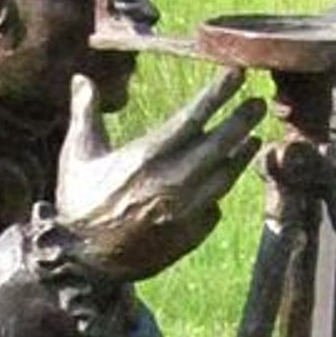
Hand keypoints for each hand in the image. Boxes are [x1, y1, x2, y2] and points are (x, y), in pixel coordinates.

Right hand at [55, 68, 263, 281]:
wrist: (81, 262)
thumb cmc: (77, 204)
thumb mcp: (76, 155)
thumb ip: (85, 114)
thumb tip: (81, 78)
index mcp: (146, 157)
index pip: (193, 117)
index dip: (219, 93)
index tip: (238, 74)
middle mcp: (171, 183)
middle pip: (220, 145)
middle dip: (243, 120)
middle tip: (258, 105)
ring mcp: (184, 212)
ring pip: (224, 178)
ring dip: (240, 157)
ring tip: (252, 140)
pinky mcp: (187, 236)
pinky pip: (213, 210)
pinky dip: (218, 194)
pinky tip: (221, 183)